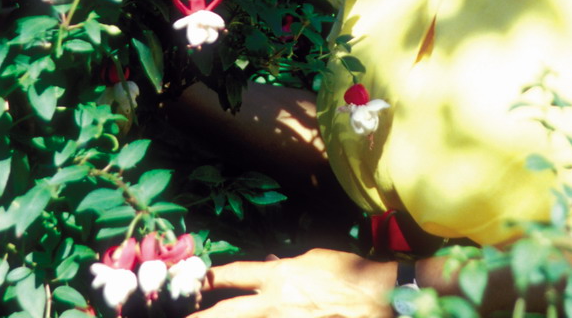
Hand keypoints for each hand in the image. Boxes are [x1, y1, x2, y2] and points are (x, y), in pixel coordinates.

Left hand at [188, 248, 397, 317]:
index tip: (191, 282)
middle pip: (226, 313)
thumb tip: (270, 261)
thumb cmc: (350, 273)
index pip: (234, 275)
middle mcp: (274, 303)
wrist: (380, 299)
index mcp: (278, 276)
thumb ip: (287, 263)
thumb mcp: (315, 259)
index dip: (209, 279)